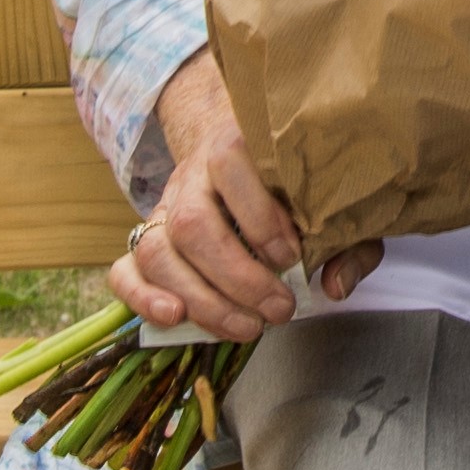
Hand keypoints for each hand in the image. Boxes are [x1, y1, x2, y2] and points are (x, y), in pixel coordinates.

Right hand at [109, 50, 384, 335]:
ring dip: (200, 299)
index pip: (233, 165)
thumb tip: (334, 286)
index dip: (259, 215)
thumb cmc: (297, 181)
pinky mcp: (147, 235)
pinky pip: (124, 267)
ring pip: (156, 249)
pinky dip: (141, 297)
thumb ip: (345, 240)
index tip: (291, 256)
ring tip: (246, 327)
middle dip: (236, 278)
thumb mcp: (333, 201)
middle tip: (278, 311)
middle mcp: (194, 172)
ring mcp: (165, 204)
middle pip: (192, 223)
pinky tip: (176, 318)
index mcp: (239, 143)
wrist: (245, 148)